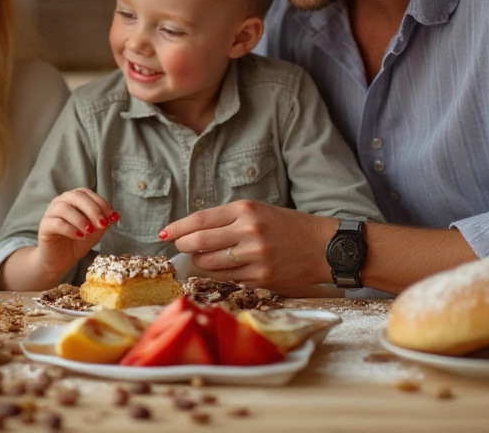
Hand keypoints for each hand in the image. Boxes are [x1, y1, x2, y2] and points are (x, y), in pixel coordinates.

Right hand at [36, 188, 118, 276]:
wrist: (61, 260)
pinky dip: (70, 229)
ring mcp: (51, 212)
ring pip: (64, 208)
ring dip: (80, 219)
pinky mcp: (44, 226)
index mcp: (74, 198)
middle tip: (102, 224)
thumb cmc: (78, 241)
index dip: (102, 204)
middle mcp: (61, 201)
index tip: (114, 218)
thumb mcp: (95, 230)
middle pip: (77, 196)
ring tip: (89, 232)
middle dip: (93, 210)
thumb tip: (112, 216)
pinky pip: (56, 223)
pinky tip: (80, 237)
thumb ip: (102, 221)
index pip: (88, 193)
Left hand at [159, 200, 334, 291]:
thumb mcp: (259, 212)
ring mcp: (255, 257)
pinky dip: (221, 274)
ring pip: (210, 264)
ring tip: (205, 258)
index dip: (178, 228)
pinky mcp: (261, 278)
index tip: (165, 233)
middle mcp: (249, 232)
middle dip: (183, 246)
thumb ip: (228, 219)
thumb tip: (192, 231)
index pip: (200, 220)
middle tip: (180, 247)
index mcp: (246, 210)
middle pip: (199, 242)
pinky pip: (228, 279)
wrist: (323, 247)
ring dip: (201, 262)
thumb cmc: (288, 227)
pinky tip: (225, 269)